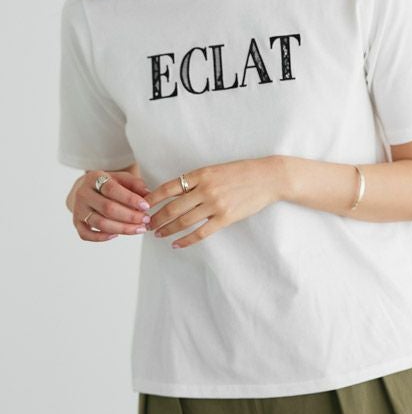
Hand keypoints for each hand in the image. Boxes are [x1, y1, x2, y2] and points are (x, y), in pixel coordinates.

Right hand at [70, 170, 152, 242]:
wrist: (86, 189)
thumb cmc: (109, 184)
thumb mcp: (122, 178)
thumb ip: (136, 184)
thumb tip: (148, 195)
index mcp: (94, 178)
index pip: (112, 189)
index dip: (130, 199)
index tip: (146, 206)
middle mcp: (83, 194)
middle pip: (107, 208)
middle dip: (130, 216)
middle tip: (146, 220)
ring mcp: (78, 209)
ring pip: (100, 223)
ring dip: (122, 229)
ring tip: (139, 229)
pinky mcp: (76, 222)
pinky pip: (86, 235)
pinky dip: (101, 237)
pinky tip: (117, 235)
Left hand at [145, 156, 281, 248]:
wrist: (268, 177)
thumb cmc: (243, 172)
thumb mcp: (216, 169)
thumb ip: (197, 179)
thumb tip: (176, 191)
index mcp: (201, 174)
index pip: (169, 187)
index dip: (152, 199)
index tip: (142, 206)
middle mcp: (206, 189)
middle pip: (172, 207)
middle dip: (156, 218)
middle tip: (146, 225)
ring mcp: (216, 204)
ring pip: (183, 221)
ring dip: (167, 230)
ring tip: (158, 234)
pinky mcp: (226, 217)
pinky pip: (201, 233)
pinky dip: (186, 240)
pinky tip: (177, 244)